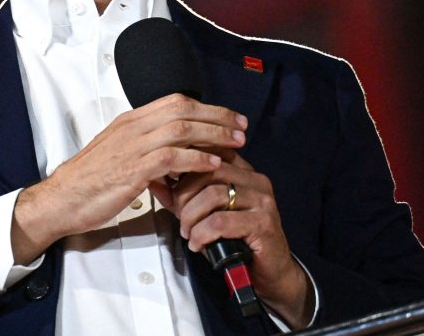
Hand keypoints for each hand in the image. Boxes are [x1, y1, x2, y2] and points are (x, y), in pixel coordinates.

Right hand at [10, 94, 246, 263]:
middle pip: (183, 110)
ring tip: (236, 143)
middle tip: (241, 128)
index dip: (206, 108)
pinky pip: (170, 157)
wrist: (62, 199)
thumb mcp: (118, 155)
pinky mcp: (132, 169)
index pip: (174, 102)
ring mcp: (131, 147)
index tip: (229, 117)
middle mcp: (132, 128)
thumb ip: (145, 149)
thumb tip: (173, 153)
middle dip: (218, 117)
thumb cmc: (88, 182)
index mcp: (129, 122)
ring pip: (181, 129)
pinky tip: (212, 164)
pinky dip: (195, 158)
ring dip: (213, 134)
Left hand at [161, 152, 313, 327]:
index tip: (168, 182)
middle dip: (184, 194)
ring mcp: (262, 200)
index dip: (183, 165)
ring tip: (188, 232)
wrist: (268, 271)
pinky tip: (198, 244)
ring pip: (213, 195)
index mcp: (243, 171)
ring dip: (191, 216)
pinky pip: (221, 222)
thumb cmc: (234, 239)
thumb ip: (185, 194)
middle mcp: (255, 180)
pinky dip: (202, 234)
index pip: (209, 152)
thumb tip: (156, 180)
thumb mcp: (206, 212)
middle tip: (178, 216)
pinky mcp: (264, 223)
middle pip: (207, 171)